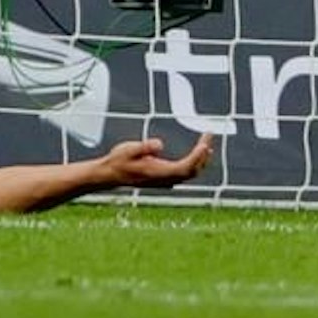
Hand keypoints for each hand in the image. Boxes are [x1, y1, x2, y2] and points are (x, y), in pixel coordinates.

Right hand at [97, 133, 214, 188]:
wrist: (110, 175)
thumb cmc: (118, 161)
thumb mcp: (127, 150)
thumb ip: (144, 147)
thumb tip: (159, 144)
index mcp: (159, 173)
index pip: (186, 166)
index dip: (198, 156)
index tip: (205, 143)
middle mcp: (166, 179)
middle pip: (193, 170)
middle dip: (203, 155)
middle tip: (208, 137)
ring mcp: (166, 181)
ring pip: (191, 173)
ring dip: (201, 159)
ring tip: (206, 144)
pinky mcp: (164, 179)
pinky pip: (185, 173)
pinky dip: (194, 163)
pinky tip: (196, 155)